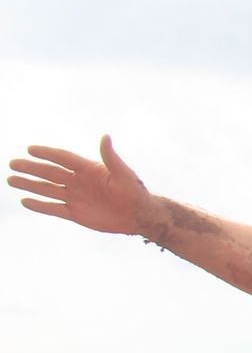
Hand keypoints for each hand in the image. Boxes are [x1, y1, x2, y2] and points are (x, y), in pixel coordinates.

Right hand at [8, 136, 160, 235]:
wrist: (139, 215)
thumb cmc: (135, 192)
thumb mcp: (124, 174)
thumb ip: (111, 157)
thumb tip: (106, 137)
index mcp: (88, 169)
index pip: (63, 158)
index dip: (47, 154)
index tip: (31, 149)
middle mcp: (78, 181)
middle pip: (50, 173)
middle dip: (31, 168)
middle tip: (12, 163)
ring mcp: (75, 197)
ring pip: (47, 190)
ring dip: (30, 185)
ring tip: (11, 179)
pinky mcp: (76, 213)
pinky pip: (54, 208)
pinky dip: (40, 206)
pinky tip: (25, 201)